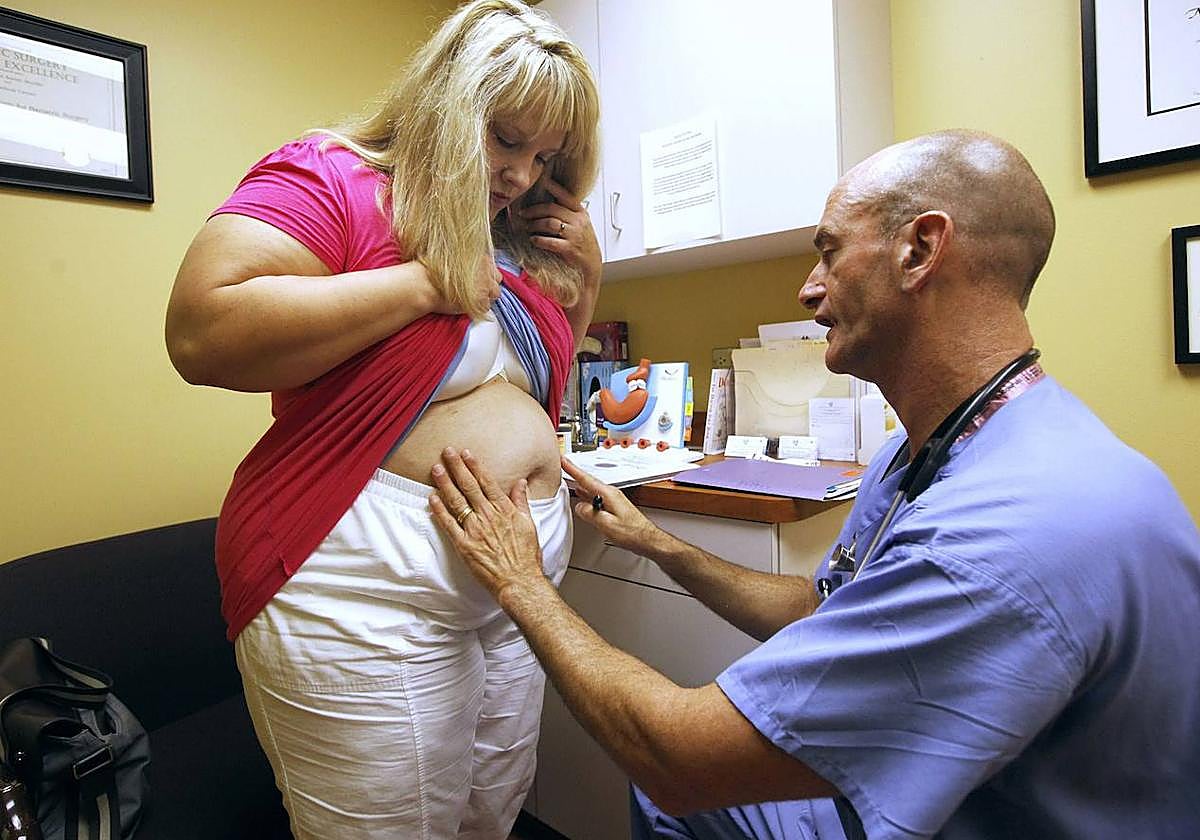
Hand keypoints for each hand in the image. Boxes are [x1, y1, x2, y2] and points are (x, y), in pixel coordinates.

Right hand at [423, 258, 501, 315]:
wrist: (422, 285)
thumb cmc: (428, 271)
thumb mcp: (446, 256)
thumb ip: (462, 261)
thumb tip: (465, 267)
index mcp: (476, 255)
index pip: (491, 266)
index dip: (483, 275)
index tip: (476, 280)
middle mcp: (484, 268)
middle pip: (496, 279)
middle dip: (488, 285)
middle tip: (475, 290)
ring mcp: (484, 284)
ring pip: (495, 293)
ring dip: (485, 297)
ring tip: (470, 299)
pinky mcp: (481, 300)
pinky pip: (486, 307)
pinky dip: (478, 308)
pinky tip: (467, 306)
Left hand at [429, 447, 544, 599]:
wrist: (519, 581)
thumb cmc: (526, 557)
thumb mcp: (529, 525)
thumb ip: (522, 502)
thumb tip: (520, 484)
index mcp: (504, 510)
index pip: (486, 482)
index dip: (475, 466)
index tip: (466, 453)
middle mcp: (488, 516)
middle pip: (469, 486)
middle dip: (457, 467)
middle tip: (447, 452)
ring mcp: (475, 530)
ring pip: (457, 502)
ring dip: (445, 483)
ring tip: (436, 469)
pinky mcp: (464, 545)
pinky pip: (449, 524)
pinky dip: (439, 510)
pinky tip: (432, 498)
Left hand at [522, 179, 601, 288]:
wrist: (591, 265)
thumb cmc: (584, 244)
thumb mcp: (581, 225)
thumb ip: (568, 214)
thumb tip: (549, 205)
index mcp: (581, 213)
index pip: (566, 196)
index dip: (554, 188)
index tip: (543, 181)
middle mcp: (578, 222)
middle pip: (552, 208)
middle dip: (534, 210)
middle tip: (523, 213)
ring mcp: (574, 235)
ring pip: (549, 223)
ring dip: (534, 224)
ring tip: (527, 227)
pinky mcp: (569, 249)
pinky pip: (550, 241)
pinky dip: (539, 240)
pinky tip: (533, 240)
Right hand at [561, 457, 659, 554]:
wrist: (646, 539)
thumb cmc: (631, 532)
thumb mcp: (605, 524)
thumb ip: (589, 513)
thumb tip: (580, 507)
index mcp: (608, 494)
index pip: (585, 478)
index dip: (572, 469)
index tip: (563, 460)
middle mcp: (611, 494)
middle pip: (588, 481)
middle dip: (575, 474)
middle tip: (563, 467)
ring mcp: (613, 499)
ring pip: (592, 490)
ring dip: (580, 485)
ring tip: (570, 480)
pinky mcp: (614, 506)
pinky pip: (597, 497)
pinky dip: (587, 495)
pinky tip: (583, 496)